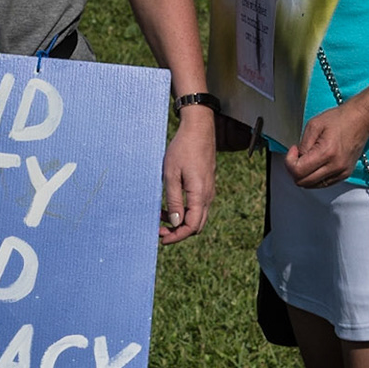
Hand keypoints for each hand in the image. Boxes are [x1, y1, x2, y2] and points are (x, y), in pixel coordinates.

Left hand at [158, 106, 214, 243]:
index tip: (162, 238)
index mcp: (200, 194)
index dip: (177, 236)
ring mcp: (209, 190)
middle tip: (160, 229)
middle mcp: (208, 195)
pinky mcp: (206, 185)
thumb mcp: (172, 175)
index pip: (191, 226)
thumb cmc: (183, 149)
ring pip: (197, 216)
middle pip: (196, 225)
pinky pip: (198, 206)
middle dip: (179, 232)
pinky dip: (185, 211)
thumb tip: (176, 223)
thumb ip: (174, 200)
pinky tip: (170, 204)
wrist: (199, 129)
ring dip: (181, 221)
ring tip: (161, 217)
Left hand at [284, 101, 368, 188]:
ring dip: (304, 175)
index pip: (298, 171)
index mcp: (327, 153)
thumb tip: (297, 158)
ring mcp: (342, 172)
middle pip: (304, 182)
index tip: (293, 150)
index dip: (289, 161)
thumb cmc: (340, 119)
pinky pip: (323, 183)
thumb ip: (303, 144)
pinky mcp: (345, 174)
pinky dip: (315, 177)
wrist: (361, 120)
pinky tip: (315, 163)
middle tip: (297, 156)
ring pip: (313, 185)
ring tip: (307, 159)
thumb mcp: (314, 125)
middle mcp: (336, 166)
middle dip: (294, 169)